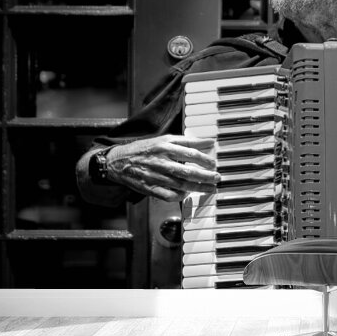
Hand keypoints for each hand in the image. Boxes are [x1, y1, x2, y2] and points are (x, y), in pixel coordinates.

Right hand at [104, 135, 218, 201]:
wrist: (119, 161)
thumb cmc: (146, 149)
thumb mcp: (165, 139)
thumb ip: (188, 141)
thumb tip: (210, 141)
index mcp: (165, 147)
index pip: (190, 154)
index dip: (205, 160)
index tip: (214, 164)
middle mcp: (160, 162)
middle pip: (187, 171)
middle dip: (205, 177)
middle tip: (217, 178)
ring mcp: (154, 176)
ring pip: (180, 185)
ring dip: (198, 188)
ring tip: (210, 188)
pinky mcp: (149, 188)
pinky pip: (168, 196)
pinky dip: (180, 196)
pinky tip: (188, 193)